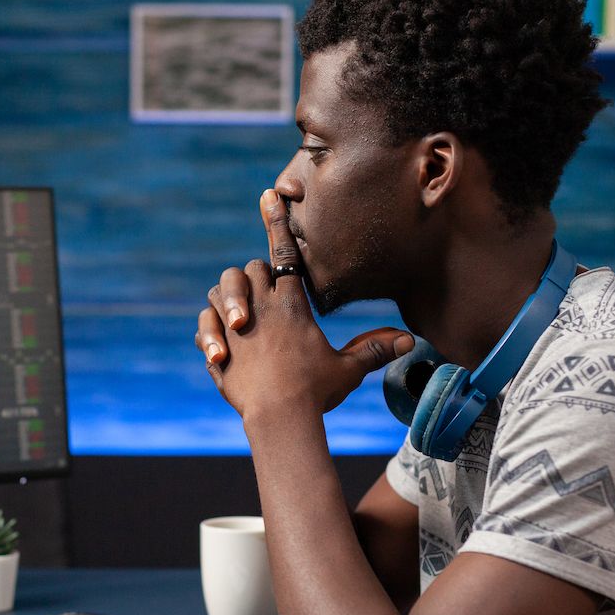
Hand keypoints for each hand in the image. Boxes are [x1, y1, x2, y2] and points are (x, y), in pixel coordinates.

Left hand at [195, 191, 411, 420]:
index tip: (268, 196)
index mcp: (292, 305)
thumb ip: (373, 349)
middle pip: (251, 269)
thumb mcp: (347, 369)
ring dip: (229, 298)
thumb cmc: (315, 393)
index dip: (276, 222)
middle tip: (264, 299)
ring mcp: (235, 326)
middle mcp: (261, 308)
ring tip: (240, 320)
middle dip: (256, 278)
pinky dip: (210, 328)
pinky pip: (205, 323)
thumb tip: (410, 340)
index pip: (284, 254)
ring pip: (221, 290)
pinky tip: (221, 343)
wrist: (278, 418)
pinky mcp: (218, 346)